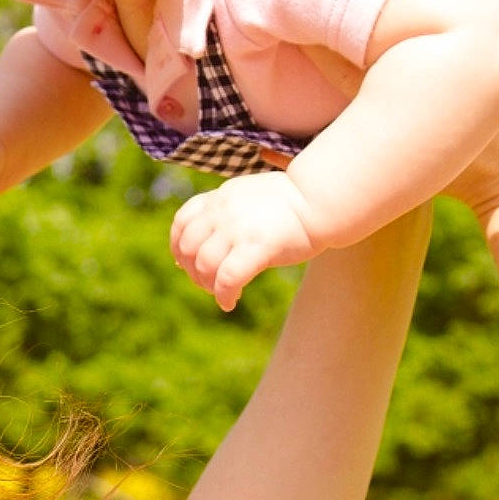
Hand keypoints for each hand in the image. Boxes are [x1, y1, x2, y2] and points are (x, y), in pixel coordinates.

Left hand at [171, 170, 320, 310]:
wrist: (320, 198)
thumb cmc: (291, 203)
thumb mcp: (248, 197)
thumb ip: (226, 213)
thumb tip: (207, 241)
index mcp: (220, 197)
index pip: (181, 221)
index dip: (178, 246)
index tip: (186, 262)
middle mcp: (223, 210)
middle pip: (188, 246)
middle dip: (192, 271)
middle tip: (207, 284)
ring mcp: (238, 228)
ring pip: (204, 264)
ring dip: (207, 285)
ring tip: (222, 293)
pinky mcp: (257, 246)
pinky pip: (228, 278)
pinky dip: (224, 295)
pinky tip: (230, 302)